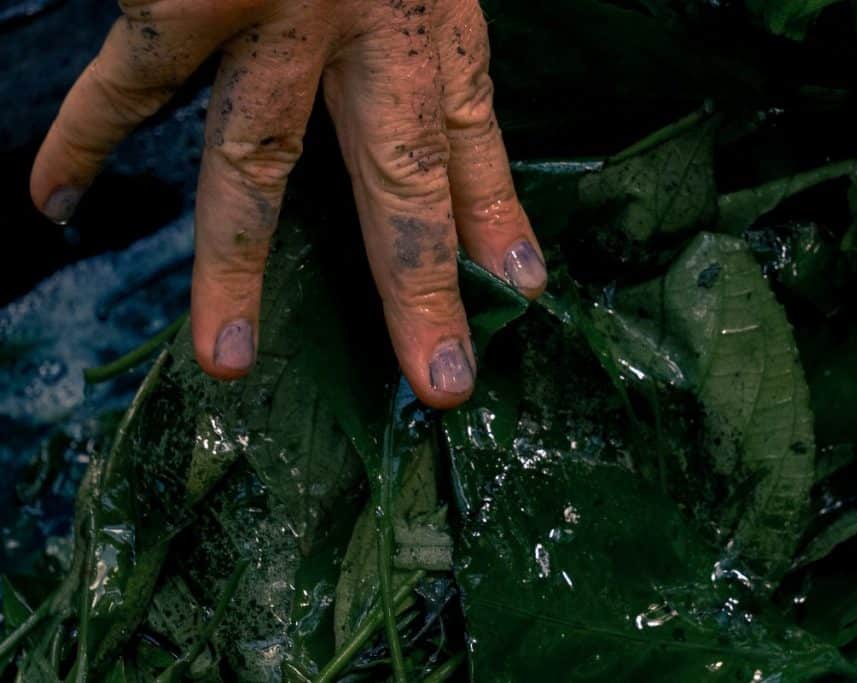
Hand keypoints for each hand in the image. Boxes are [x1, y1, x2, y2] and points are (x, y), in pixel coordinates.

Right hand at [30, 0, 546, 408]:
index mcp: (428, 3)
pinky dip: (83, 138)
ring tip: (225, 361)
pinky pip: (125, 80)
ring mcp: (270, 13)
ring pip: (255, 165)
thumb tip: (411, 80)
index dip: (500, 217)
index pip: (475, 135)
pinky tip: (52, 196)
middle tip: (437, 384)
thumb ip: (421, 4)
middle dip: (417, 291)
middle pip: (399, 185)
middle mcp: (363, 23)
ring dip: (235, 268)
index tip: (522, 289)